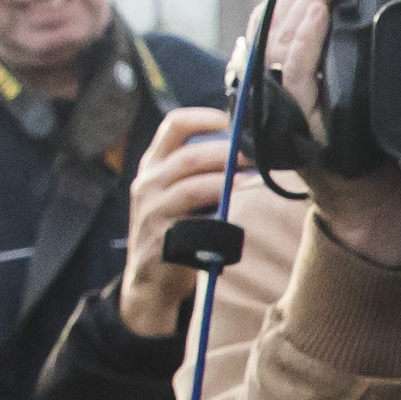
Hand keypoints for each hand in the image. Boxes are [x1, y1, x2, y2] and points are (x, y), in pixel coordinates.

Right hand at [112, 103, 242, 340]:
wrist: (149, 282)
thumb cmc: (173, 230)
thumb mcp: (173, 194)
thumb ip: (197, 172)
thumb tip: (245, 149)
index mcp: (152, 166)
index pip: (173, 126)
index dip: (203, 118)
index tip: (231, 121)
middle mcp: (146, 185)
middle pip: (188, 158)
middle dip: (225, 154)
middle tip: (254, 156)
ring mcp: (152, 213)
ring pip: (191, 188)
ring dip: (225, 183)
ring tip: (250, 180)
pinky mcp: (161, 240)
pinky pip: (193, 224)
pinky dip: (216, 220)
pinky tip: (232, 219)